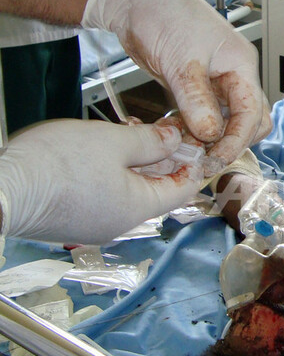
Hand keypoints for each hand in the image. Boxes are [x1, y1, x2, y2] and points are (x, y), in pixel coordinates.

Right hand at [0, 119, 202, 244]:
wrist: (1, 189)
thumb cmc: (55, 166)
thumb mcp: (114, 141)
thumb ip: (151, 142)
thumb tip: (174, 140)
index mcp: (138, 208)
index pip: (182, 190)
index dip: (190, 163)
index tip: (192, 142)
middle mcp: (120, 223)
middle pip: (154, 190)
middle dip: (159, 159)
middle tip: (158, 130)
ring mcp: (94, 225)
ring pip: (127, 191)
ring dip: (133, 163)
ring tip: (125, 134)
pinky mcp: (73, 221)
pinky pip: (104, 196)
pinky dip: (110, 174)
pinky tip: (99, 153)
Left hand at [81, 0, 271, 174]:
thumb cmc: (162, 14)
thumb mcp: (181, 61)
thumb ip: (197, 101)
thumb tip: (211, 134)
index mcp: (241, 65)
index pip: (253, 114)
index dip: (236, 140)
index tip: (214, 158)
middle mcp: (233, 75)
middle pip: (249, 122)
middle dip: (230, 143)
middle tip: (203, 157)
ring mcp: (215, 81)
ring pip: (225, 122)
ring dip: (209, 139)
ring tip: (185, 146)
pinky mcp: (195, 86)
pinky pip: (204, 116)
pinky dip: (193, 129)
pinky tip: (175, 133)